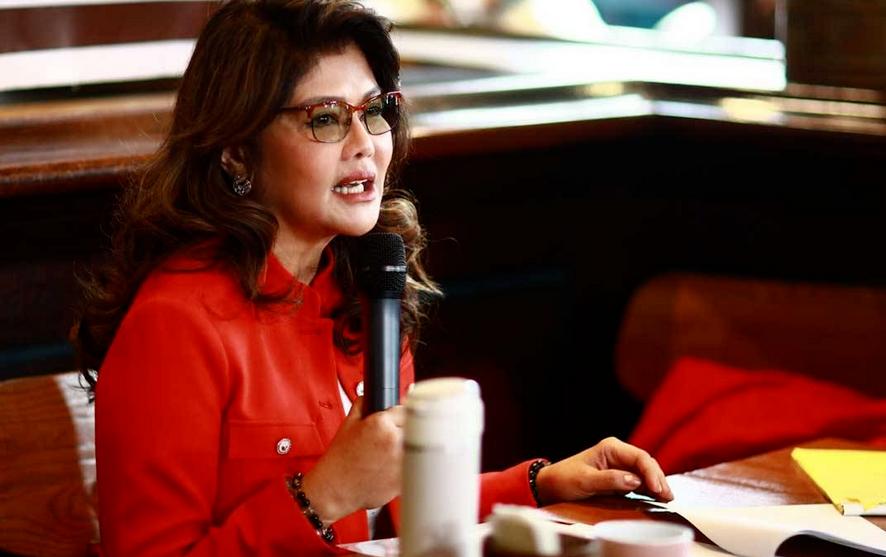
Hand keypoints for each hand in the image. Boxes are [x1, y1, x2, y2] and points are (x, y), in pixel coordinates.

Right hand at [301, 398, 403, 522]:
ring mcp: (400, 460)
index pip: (404, 409)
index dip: (399, 415)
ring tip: (387, 454)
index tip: (398, 419)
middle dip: (403, 430)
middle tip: (390, 438)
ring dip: (405, 447)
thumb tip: (374, 396)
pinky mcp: (403, 478)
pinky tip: (387, 467)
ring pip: (414, 447)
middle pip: (412, 427)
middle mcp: (394, 441)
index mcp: (381, 424)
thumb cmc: (339, 459)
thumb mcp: (348, 424)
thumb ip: (363, 404)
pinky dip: (403, 465)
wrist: (335, 488)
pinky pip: (411, 466)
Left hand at [534, 437, 672, 504]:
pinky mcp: (620, 476)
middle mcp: (618, 453)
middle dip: (658, 479)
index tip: (658, 489)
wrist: (551, 484)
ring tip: (667, 498)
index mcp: (611, 448)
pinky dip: (649, 488)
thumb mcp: (584, 480)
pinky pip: (640, 480)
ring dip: (657, 484)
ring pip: (646, 472)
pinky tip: (657, 497)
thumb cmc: (564, 479)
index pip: (639, 457)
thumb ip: (609, 480)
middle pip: (646, 464)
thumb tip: (634, 481)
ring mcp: (620, 464)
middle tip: (668, 497)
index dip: (651, 473)